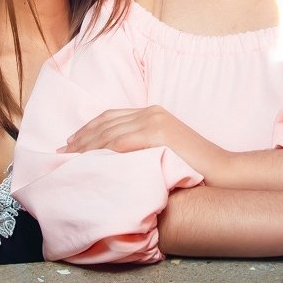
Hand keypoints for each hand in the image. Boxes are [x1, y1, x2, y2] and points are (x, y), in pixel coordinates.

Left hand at [59, 106, 230, 179]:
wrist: (221, 170)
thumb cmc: (193, 167)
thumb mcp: (162, 149)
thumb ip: (141, 146)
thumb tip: (112, 157)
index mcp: (152, 112)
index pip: (110, 117)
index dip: (87, 129)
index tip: (70, 143)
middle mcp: (151, 112)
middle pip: (105, 122)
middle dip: (80, 138)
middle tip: (60, 153)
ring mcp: (155, 121)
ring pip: (109, 132)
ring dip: (85, 146)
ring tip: (68, 159)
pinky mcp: (158, 134)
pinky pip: (120, 142)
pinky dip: (101, 151)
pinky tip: (88, 161)